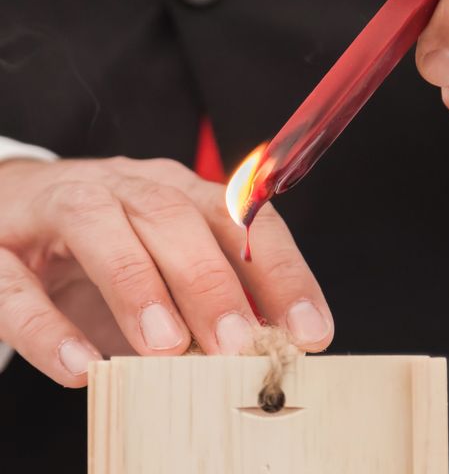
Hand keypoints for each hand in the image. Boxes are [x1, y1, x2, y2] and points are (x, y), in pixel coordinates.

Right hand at [0, 157, 332, 386]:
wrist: (8, 211)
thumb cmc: (104, 250)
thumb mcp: (165, 268)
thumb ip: (208, 302)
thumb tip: (265, 350)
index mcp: (176, 191)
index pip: (241, 220)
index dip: (281, 272)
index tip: (311, 330)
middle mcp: (123, 188)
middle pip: (173, 217)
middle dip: (211, 282)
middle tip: (238, 345)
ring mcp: (57, 207)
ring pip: (100, 227)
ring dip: (138, 287)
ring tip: (166, 347)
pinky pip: (16, 283)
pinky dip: (48, 328)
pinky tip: (80, 367)